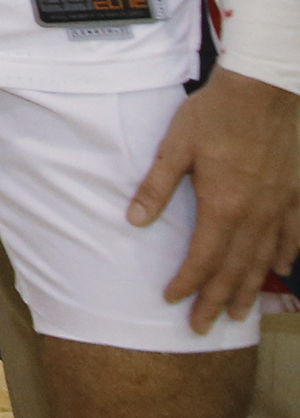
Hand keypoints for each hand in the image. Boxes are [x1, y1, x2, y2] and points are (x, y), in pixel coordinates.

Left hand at [135, 68, 299, 326]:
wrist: (266, 90)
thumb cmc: (215, 114)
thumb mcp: (176, 146)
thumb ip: (156, 186)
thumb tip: (134, 220)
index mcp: (222, 206)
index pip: (203, 258)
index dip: (187, 283)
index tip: (173, 301)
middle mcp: (255, 215)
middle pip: (235, 269)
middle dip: (217, 301)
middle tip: (203, 326)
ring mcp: (280, 207)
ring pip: (265, 260)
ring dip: (250, 289)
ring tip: (240, 315)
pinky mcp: (295, 195)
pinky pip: (293, 236)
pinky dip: (285, 257)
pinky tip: (279, 270)